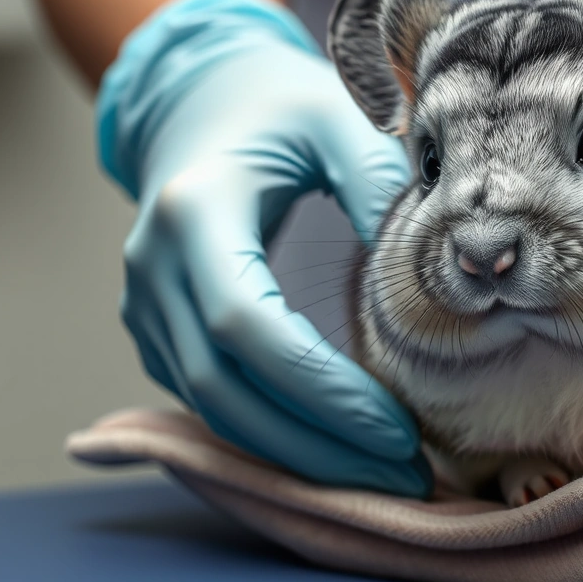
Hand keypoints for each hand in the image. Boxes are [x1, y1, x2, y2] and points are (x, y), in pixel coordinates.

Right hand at [100, 0, 428, 495]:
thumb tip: (439, 262)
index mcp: (192, 210)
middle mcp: (152, 268)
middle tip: (404, 478)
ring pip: (211, 411)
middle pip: (223, 390)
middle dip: (315, 446)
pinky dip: (272, 437)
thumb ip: (378, 175)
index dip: (319, 389)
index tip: (397, 429)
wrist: (196, 103)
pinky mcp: (155, 333)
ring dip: (296, 456)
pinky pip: (209, 403)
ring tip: (383, 476)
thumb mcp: (334, 112)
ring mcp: (143, 307)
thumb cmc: (279, 107)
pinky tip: (339, 451)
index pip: (246, 325)